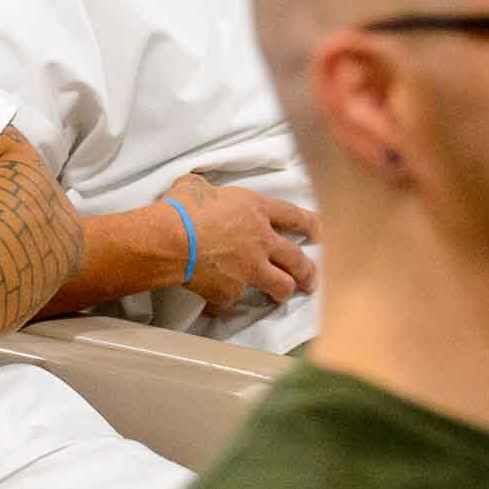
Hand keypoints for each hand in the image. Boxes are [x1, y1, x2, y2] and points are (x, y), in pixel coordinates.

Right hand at [163, 173, 319, 314]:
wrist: (168, 240)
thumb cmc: (180, 208)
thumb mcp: (194, 186)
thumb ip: (204, 188)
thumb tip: (194, 187)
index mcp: (255, 210)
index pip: (295, 216)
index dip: (311, 225)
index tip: (320, 233)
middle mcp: (261, 240)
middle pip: (297, 259)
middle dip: (308, 271)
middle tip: (310, 279)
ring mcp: (250, 269)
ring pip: (281, 286)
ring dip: (284, 291)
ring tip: (281, 296)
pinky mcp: (232, 292)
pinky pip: (234, 300)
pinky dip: (226, 301)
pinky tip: (218, 302)